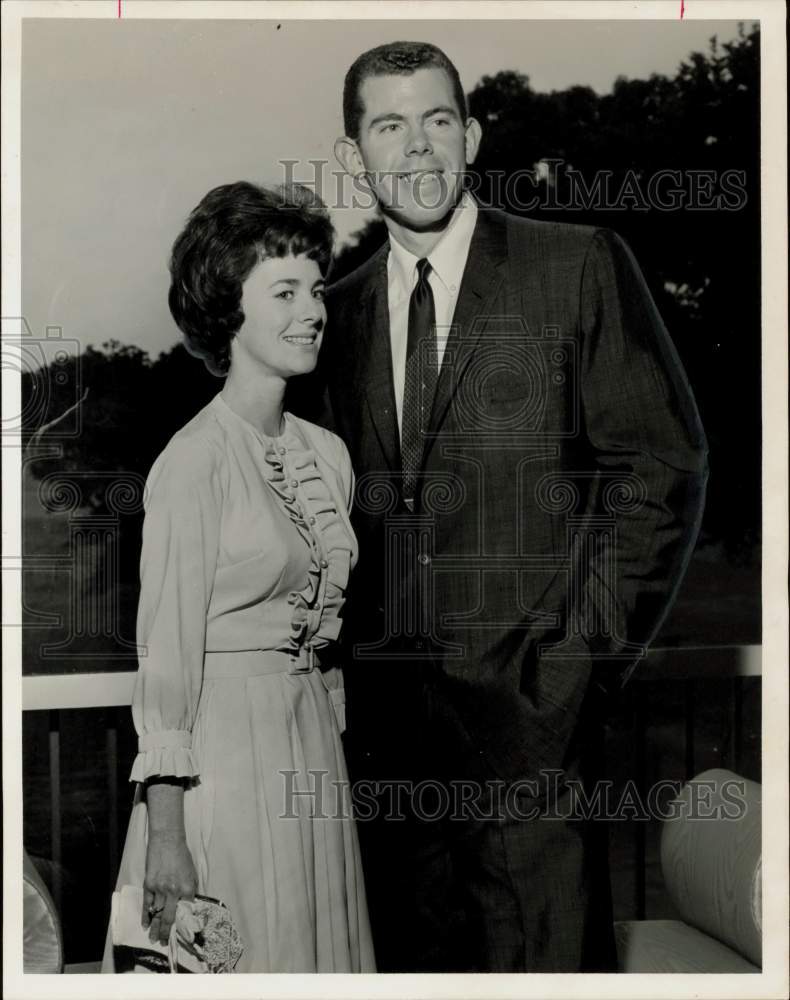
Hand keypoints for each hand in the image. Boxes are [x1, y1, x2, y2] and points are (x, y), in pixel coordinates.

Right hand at [142, 830, 197, 945]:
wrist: (167, 840)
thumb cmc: (181, 855)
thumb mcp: (192, 872)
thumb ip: (190, 890)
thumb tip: (188, 906)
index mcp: (187, 888)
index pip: (186, 911)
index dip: (184, 924)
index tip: (183, 935)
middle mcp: (173, 891)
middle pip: (169, 917)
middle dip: (167, 932)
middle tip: (164, 943)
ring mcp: (160, 888)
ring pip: (157, 914)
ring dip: (155, 928)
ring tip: (154, 939)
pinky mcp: (149, 885)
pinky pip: (147, 904)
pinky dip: (146, 916)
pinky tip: (145, 924)